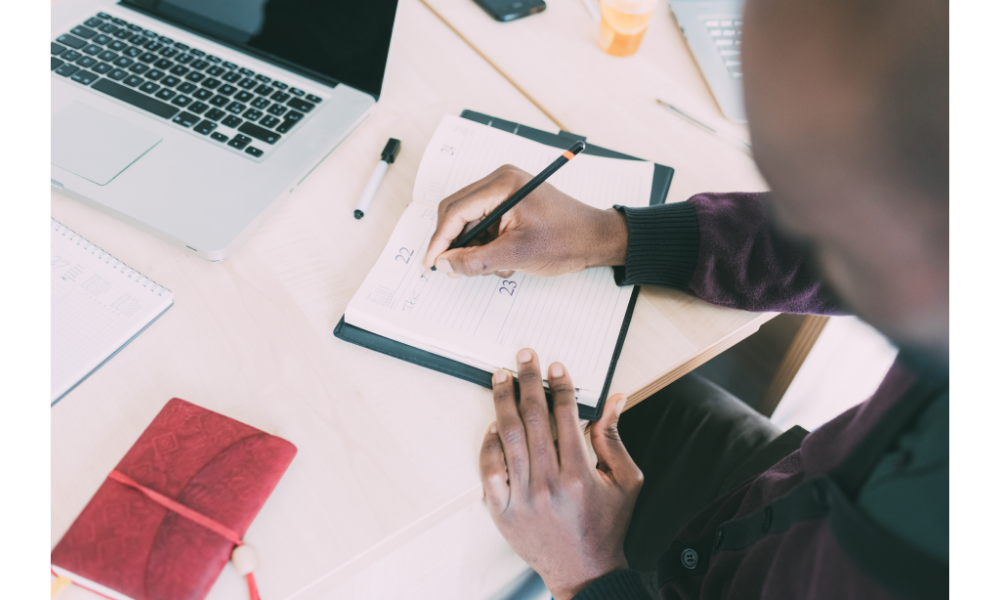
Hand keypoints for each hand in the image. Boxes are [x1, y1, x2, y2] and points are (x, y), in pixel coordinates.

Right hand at [421, 165, 628, 277]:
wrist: (597, 238)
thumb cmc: (567, 240)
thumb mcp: (517, 255)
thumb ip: (476, 261)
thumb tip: (445, 264)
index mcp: (502, 185)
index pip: (456, 211)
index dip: (440, 240)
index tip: (431, 263)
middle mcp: (501, 181)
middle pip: (458, 212)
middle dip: (456, 244)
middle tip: (457, 270)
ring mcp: (506, 191)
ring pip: (470, 221)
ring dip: (476, 248)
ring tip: (498, 266)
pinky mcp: (511, 203)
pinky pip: (485, 223)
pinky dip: (487, 245)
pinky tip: (506, 260)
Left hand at [480, 349, 642, 599]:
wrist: (584, 572)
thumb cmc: (606, 526)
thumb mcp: (625, 482)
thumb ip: (615, 438)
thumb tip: (615, 399)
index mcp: (579, 474)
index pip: (565, 415)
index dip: (560, 386)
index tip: (555, 367)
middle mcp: (548, 483)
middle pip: (533, 418)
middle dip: (528, 381)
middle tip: (524, 357)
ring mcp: (522, 497)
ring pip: (508, 436)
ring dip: (503, 401)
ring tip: (501, 377)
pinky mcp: (502, 510)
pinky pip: (489, 468)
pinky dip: (489, 443)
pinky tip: (494, 423)